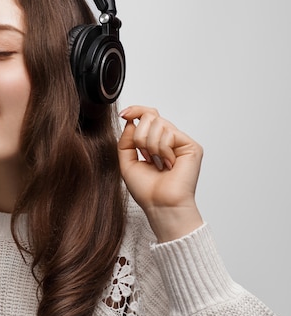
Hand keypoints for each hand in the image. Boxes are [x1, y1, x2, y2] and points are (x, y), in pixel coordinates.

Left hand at [118, 106, 203, 241]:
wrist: (160, 204)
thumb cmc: (147, 190)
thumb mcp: (127, 162)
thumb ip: (126, 141)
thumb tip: (131, 122)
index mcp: (155, 142)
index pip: (148, 116)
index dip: (136, 111)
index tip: (124, 114)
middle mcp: (169, 140)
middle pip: (150, 116)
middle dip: (140, 135)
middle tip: (144, 154)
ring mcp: (180, 142)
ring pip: (157, 123)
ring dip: (150, 145)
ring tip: (157, 162)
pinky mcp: (191, 146)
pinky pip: (168, 133)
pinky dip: (162, 149)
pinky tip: (168, 163)